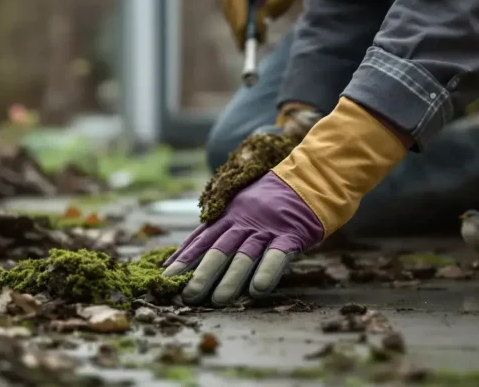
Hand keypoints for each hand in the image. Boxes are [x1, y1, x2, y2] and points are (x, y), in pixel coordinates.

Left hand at [162, 171, 321, 305]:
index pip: (202, 238)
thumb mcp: (241, 207)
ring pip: (244, 255)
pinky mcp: (291, 234)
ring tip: (218, 300)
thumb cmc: (272, 200)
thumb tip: (189, 251)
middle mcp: (244, 222)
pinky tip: (257, 290)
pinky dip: (266, 272)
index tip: (167, 276)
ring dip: (230, 279)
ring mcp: (267, 228)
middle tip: (187, 295)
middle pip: (219, 249)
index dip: (184, 257)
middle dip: (202, 273)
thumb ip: (220, 228)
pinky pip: (277, 255)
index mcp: (229, 215)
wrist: (310, 178)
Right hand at [221, 0, 310, 49]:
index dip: (242, 32)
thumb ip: (270, 8)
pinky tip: (255, 26)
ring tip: (257, 39)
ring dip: (243, 26)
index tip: (246, 49)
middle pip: (232, 16)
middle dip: (241, 32)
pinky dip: (245, 18)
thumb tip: (257, 30)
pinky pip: (237, 9)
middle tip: (250, 49)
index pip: (237, 14)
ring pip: (233, 14)